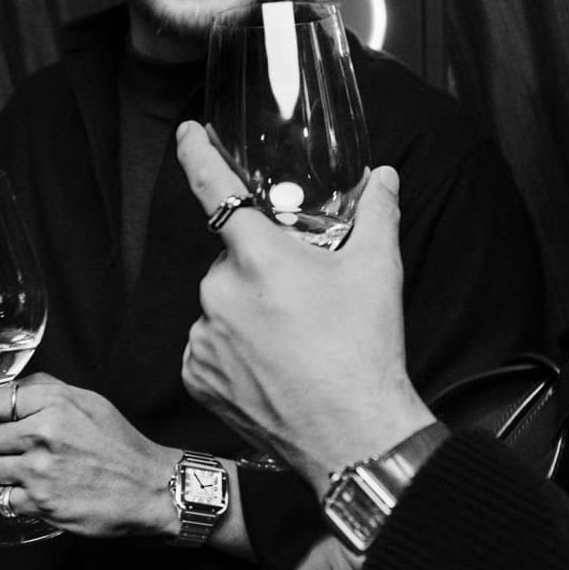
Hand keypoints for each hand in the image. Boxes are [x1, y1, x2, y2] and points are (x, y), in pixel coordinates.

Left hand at [0, 373, 179, 537]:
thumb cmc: (120, 443)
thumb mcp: (90, 402)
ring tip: (35, 470)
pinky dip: (13, 496)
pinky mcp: (41, 504)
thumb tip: (8, 387)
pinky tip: (40, 491)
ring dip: (1, 470)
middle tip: (24, 446)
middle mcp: (42, 433)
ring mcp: (39, 471)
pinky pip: (1, 498)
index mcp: (53, 403)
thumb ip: (46, 390)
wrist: (152, 486)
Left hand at [176, 120, 434, 493]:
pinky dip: (230, 349)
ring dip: (245, 313)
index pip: (217, 190)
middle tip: (299, 301)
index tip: (186, 135)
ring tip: (288, 344)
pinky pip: (207, 346)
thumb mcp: (377, 273)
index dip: (198, 155)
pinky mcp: (196, 377)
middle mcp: (220, 293)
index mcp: (259, 258)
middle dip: (260, 272)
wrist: (350, 433)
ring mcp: (203, 339)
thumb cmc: (363, 352)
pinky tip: (266, 368)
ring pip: (220, 307)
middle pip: (232, 263)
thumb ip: (376, 214)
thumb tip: (382, 179)